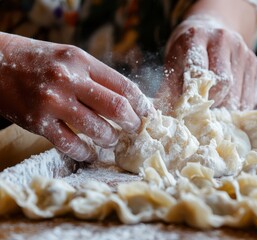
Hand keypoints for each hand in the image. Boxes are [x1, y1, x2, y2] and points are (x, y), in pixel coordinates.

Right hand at [0, 33, 153, 161]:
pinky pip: (71, 145)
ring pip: (97, 129)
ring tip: (111, 140)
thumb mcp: (72, 58)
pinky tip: (91, 153)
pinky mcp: (38, 123)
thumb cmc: (40, 61)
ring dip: (110, 139)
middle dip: (132, 123)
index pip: (124, 86)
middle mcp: (69, 80)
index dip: (142, 104)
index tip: (148, 114)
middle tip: (134, 130)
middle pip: (116, 108)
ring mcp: (53, 102)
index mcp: (81, 61)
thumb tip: (128, 101)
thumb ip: (98, 77)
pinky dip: (86, 153)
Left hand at [160, 15, 256, 110]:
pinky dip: (238, 108)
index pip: (198, 68)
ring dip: (225, 109)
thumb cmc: (187, 51)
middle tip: (201, 112)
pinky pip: (251, 98)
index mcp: (197, 37)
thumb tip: (162, 114)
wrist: (212, 29)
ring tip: (213, 109)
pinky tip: (227, 104)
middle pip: (223, 83)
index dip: (194, 94)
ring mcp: (244, 52)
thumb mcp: (172, 62)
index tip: (189, 109)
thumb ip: (168, 88)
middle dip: (211, 104)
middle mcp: (224, 40)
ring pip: (238, 94)